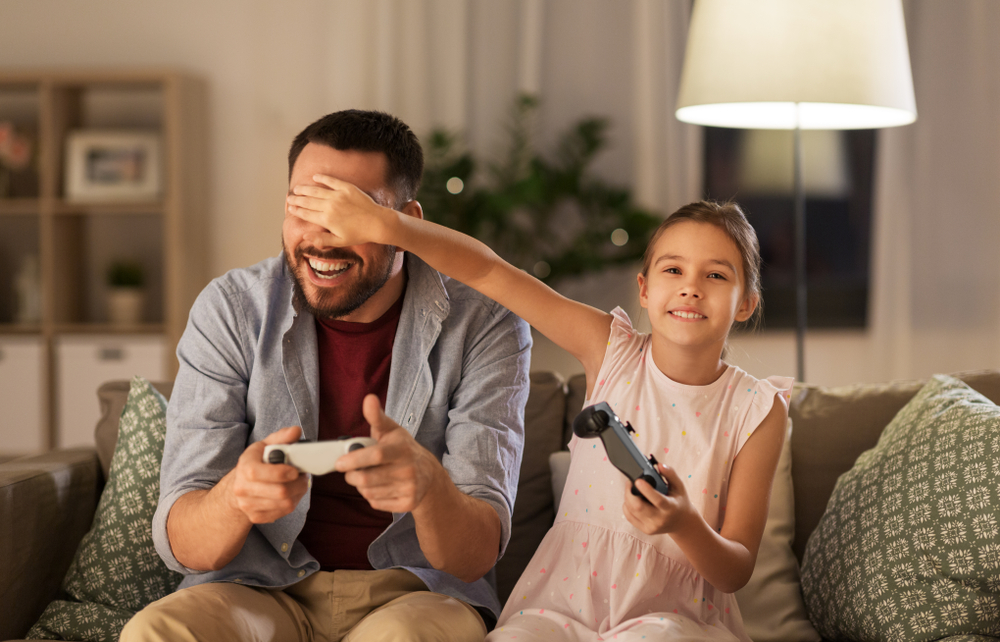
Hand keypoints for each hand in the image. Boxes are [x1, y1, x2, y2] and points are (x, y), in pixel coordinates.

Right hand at [229, 425, 308, 523]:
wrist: (240, 485)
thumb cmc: (256, 462)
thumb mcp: (265, 445)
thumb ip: (282, 437)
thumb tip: (296, 431)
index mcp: (244, 468)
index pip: (261, 474)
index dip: (282, 473)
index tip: (295, 470)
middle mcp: (242, 489)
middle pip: (279, 492)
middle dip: (298, 484)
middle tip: (303, 477)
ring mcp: (248, 505)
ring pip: (285, 504)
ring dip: (298, 493)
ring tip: (298, 484)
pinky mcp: (256, 517)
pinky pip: (282, 513)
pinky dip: (292, 503)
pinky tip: (291, 494)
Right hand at [285, 174, 391, 247]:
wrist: (377, 223)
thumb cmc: (359, 234)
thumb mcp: (339, 241)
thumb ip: (321, 239)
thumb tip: (305, 237)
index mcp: (326, 220)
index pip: (306, 214)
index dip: (296, 211)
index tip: (290, 208)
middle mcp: (330, 206)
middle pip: (308, 201)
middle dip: (297, 199)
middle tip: (290, 198)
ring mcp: (338, 196)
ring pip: (316, 191)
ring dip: (305, 189)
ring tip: (297, 188)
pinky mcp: (347, 188)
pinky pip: (331, 181)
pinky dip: (322, 178)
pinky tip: (315, 177)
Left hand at [336, 394, 444, 513]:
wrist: (429, 475)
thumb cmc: (403, 449)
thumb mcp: (392, 430)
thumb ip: (376, 416)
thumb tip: (368, 398)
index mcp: (402, 449)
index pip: (376, 455)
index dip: (355, 459)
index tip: (339, 463)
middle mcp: (408, 470)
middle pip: (367, 479)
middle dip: (351, 475)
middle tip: (349, 470)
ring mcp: (409, 488)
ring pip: (368, 492)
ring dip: (360, 486)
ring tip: (367, 476)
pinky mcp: (408, 504)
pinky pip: (376, 503)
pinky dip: (371, 496)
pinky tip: (378, 487)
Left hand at [622, 463, 695, 534]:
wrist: (682, 522)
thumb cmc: (679, 501)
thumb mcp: (679, 486)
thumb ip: (670, 474)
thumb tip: (659, 465)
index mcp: (670, 508)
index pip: (657, 500)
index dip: (646, 490)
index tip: (638, 480)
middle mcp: (660, 519)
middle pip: (638, 507)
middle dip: (629, 492)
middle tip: (630, 481)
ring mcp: (652, 527)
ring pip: (631, 511)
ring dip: (627, 497)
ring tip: (631, 489)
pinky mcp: (645, 530)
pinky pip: (629, 516)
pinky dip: (627, 506)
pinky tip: (632, 499)